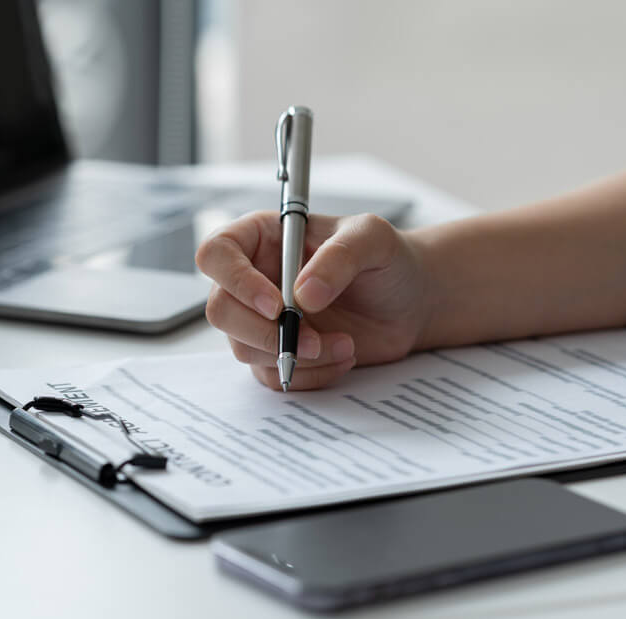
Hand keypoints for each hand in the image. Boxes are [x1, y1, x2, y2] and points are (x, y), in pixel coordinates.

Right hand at [195, 211, 428, 389]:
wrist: (409, 302)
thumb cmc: (387, 259)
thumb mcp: (373, 239)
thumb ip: (340, 257)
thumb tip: (303, 293)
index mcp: (262, 238)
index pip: (216, 253)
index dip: (235, 281)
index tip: (276, 305)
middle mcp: (253, 278)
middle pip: (220, 310)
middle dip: (264, 333)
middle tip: (312, 340)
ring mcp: (262, 319)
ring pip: (244, 349)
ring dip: (295, 356)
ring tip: (345, 344)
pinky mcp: (277, 352)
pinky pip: (271, 375)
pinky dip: (309, 374)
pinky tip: (342, 356)